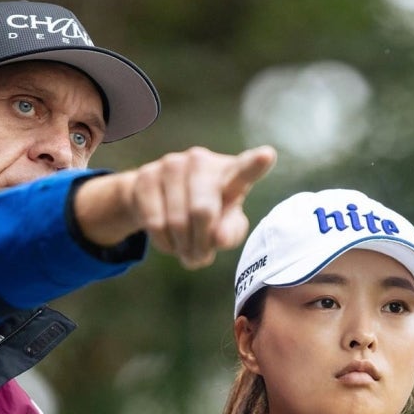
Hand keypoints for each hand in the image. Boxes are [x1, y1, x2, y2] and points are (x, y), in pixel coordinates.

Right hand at [73, 145, 276, 268]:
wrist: (159, 198)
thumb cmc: (206, 214)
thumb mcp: (225, 226)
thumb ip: (230, 233)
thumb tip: (218, 238)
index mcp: (230, 172)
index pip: (245, 171)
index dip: (256, 165)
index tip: (267, 155)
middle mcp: (201, 161)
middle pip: (202, 212)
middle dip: (200, 243)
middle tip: (201, 257)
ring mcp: (171, 165)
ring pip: (176, 222)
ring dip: (182, 247)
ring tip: (186, 249)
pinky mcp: (145, 177)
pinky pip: (155, 224)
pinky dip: (164, 243)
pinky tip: (169, 240)